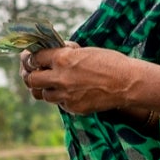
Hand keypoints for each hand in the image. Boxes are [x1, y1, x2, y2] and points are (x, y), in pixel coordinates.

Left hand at [20, 44, 159, 118]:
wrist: (128, 83)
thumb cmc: (110, 62)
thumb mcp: (84, 51)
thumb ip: (65, 55)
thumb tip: (50, 55)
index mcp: (63, 58)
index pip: (34, 59)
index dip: (31, 59)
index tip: (32, 60)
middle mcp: (61, 77)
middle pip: (31, 80)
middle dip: (32, 77)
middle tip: (36, 74)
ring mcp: (66, 95)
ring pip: (44, 95)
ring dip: (47, 89)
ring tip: (57, 84)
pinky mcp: (74, 108)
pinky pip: (60, 104)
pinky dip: (63, 99)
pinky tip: (74, 92)